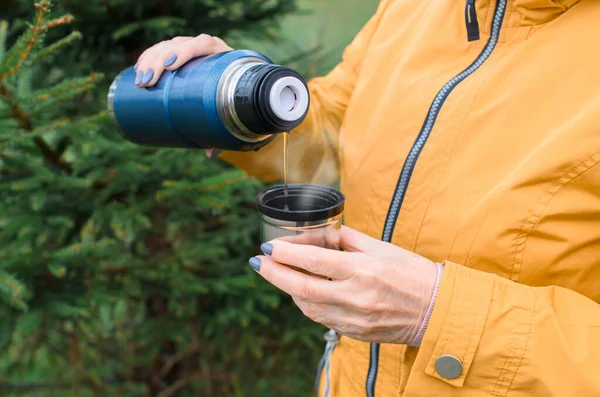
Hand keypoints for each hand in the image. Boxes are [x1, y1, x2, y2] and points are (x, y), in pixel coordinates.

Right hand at [134, 34, 231, 157]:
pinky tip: (138, 68)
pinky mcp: (183, 56)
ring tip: (140, 81)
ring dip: (149, 60)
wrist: (246, 91)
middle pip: (180, 44)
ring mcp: (194, 50)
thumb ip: (226, 132)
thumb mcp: (236, 114)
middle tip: (146, 82)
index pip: (204, 43)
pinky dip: (149, 58)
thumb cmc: (241, 102)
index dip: (185, 51)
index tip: (170, 65)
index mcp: (224, 55)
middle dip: (158, 61)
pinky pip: (163, 50)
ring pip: (168, 46)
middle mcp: (209, 49)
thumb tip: (209, 154)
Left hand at [249, 226, 438, 344]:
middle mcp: (355, 296)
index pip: (313, 261)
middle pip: (300, 288)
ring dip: (287, 289)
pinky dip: (305, 303)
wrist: (437, 309)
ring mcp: (353, 318)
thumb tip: (321, 234)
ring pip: (307, 305)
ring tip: (278, 273)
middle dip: (274, 273)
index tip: (269, 246)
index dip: (285, 253)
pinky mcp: (354, 332)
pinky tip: (300, 292)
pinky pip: (320, 318)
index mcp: (363, 269)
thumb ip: (347, 239)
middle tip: (258, 262)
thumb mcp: (382, 247)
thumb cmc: (413, 273)